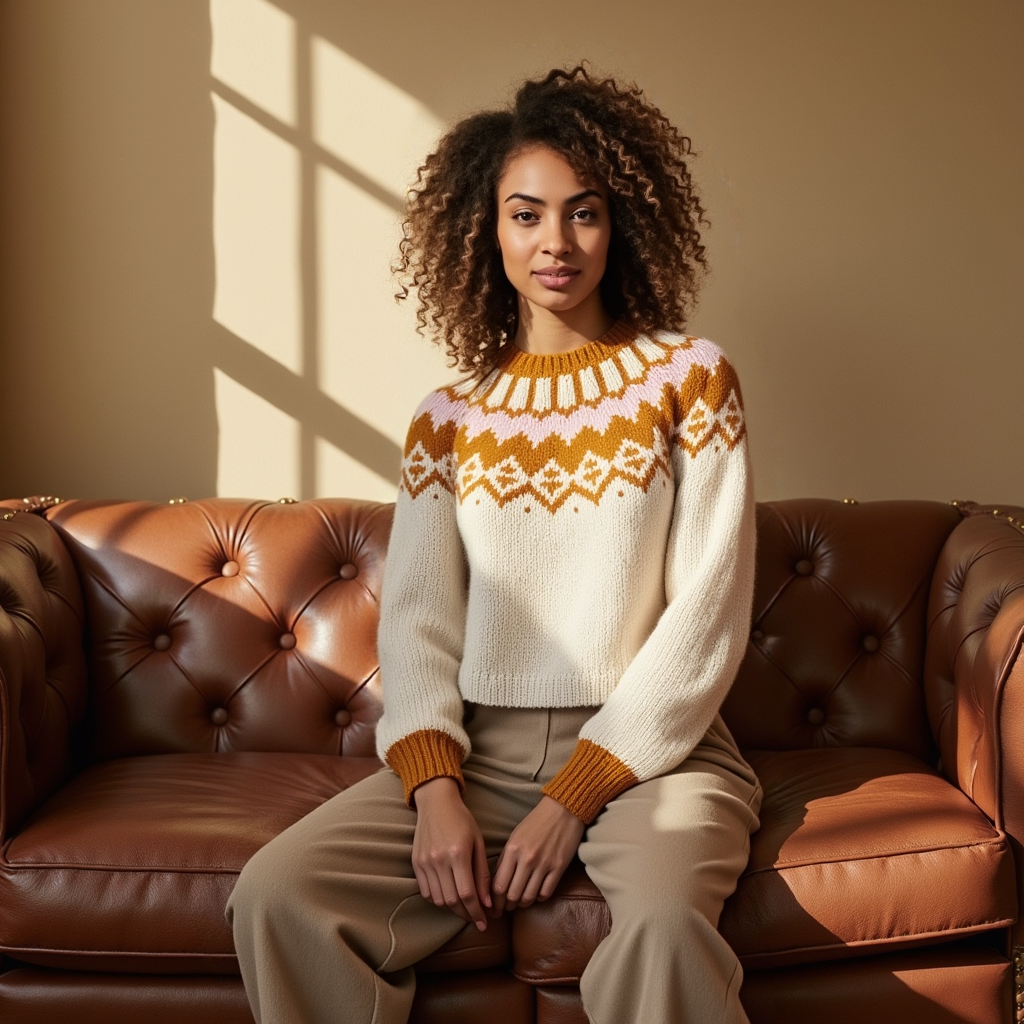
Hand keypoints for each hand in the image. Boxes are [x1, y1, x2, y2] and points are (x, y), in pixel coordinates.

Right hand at [412, 777, 491, 930]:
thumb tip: (487, 902)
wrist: (436, 803)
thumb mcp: (478, 842)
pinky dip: (438, 899)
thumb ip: (482, 874)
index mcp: (458, 854)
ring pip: (438, 899)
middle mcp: (438, 860)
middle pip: (451, 901)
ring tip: (464, 908)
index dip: (476, 912)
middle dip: (466, 914)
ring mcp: (425, 862)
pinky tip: (449, 896)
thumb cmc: (462, 820)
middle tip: (476, 918)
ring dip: (452, 909)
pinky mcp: (416, 863)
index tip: (484, 923)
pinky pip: (426, 891)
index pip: (467, 894)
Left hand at [490, 796, 584, 915]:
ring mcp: (544, 864)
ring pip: (528, 897)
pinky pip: (546, 893)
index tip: (494, 908)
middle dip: (507, 906)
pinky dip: (539, 898)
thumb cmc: (536, 822)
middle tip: (505, 909)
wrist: (563, 810)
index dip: (494, 902)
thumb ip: (506, 859)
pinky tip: (536, 895)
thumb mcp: (515, 836)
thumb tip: (498, 882)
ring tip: (520, 903)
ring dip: (523, 904)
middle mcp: (527, 859)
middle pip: (512, 895)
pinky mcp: (559, 867)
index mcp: (512, 849)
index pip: (498, 885)